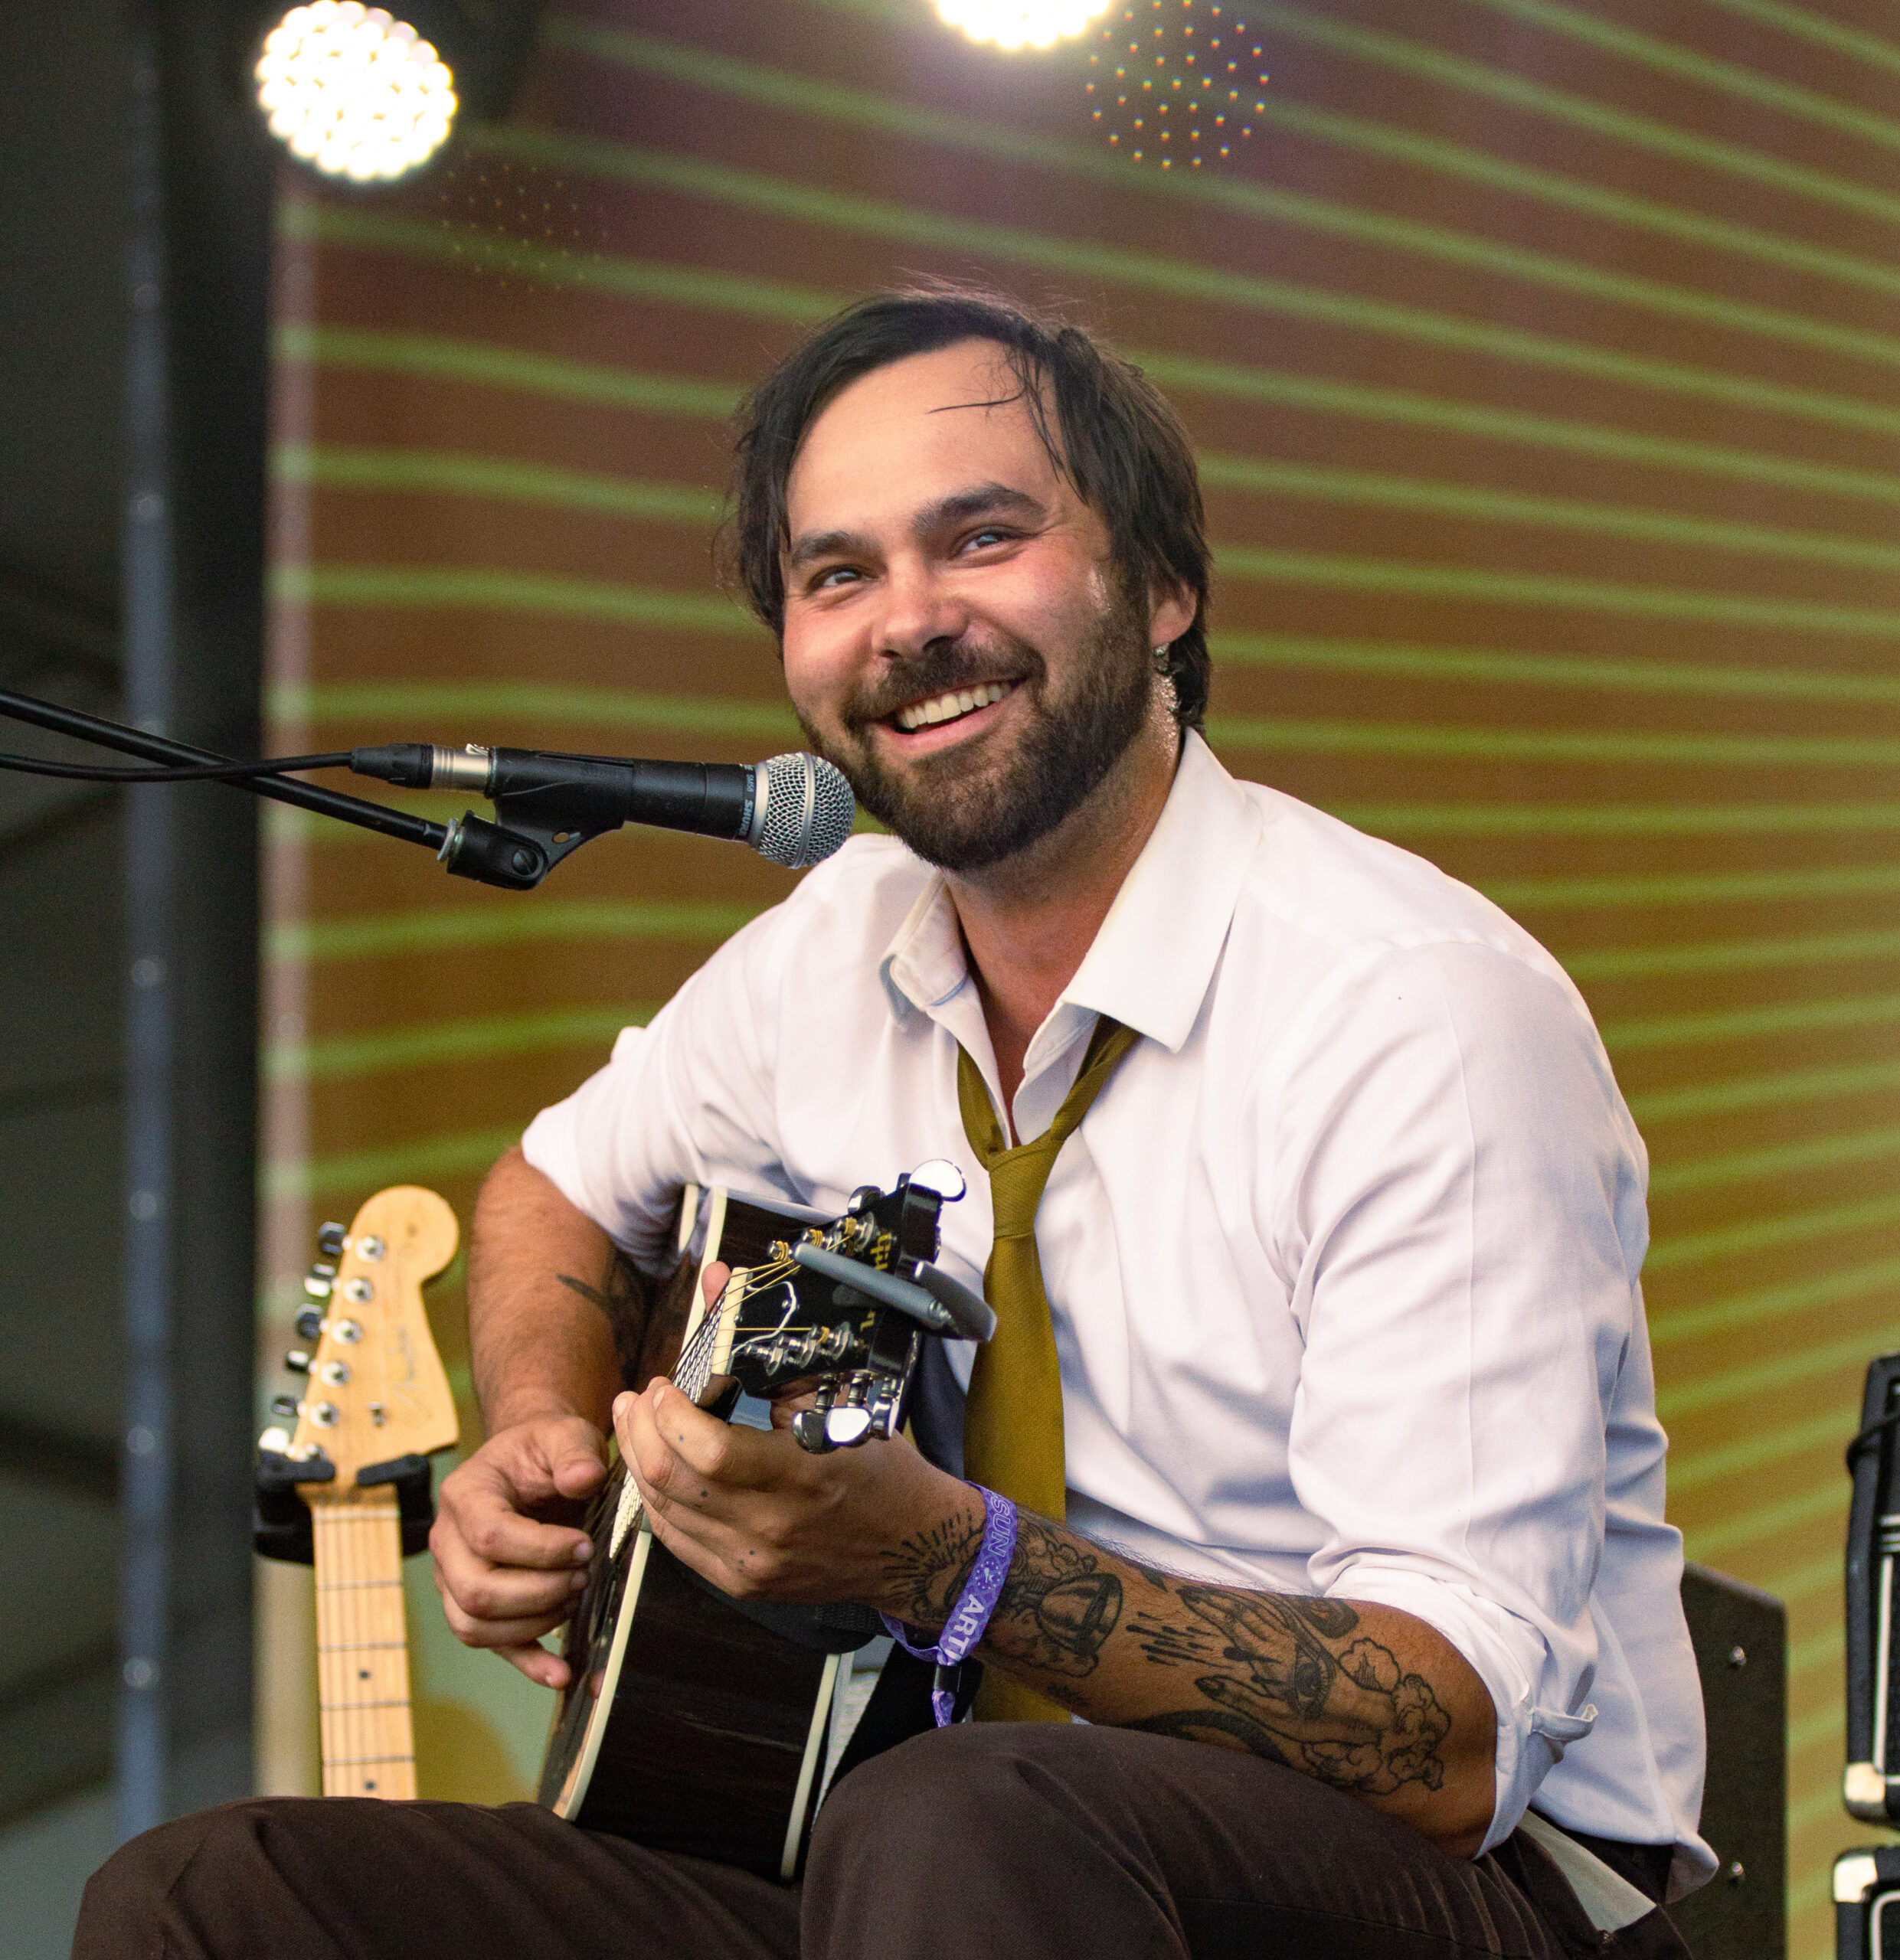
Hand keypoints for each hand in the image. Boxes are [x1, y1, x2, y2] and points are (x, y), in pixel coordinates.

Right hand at [430, 1414, 607, 1687]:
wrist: (532, 1467)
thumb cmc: (545, 1451)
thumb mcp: (564, 1436)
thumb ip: (574, 1452)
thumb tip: (582, 1478)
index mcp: (464, 1494)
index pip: (488, 1534)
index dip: (540, 1549)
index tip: (584, 1545)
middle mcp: (448, 1541)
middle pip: (475, 1589)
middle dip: (537, 1592)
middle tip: (582, 1576)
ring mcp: (454, 1578)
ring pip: (474, 1625)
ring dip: (533, 1623)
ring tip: (576, 1600)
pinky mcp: (472, 1606)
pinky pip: (489, 1645)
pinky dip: (526, 1662)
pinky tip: (560, 1673)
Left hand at [614, 1373, 979, 1615]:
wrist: (911, 1543)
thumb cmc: (881, 1461)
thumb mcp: (840, 1396)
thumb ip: (768, 1343)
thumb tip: (717, 1280)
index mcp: (803, 1475)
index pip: (708, 1451)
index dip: (670, 1415)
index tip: (666, 1384)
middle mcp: (771, 1526)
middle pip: (672, 1481)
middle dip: (640, 1431)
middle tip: (639, 1398)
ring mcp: (753, 1562)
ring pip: (663, 1512)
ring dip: (639, 1462)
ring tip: (637, 1425)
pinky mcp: (742, 1583)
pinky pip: (677, 1541)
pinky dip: (657, 1500)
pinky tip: (656, 1469)